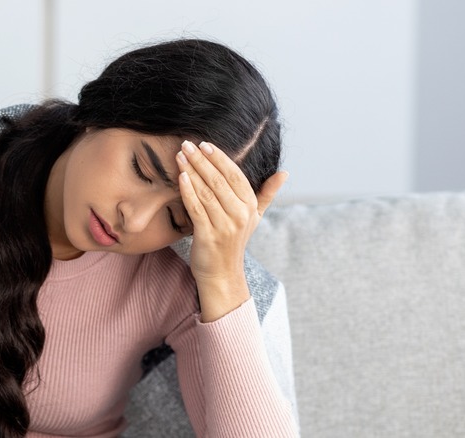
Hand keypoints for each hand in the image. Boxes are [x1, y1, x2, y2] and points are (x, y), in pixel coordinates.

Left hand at [176, 140, 287, 320]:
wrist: (222, 273)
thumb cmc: (234, 241)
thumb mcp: (254, 217)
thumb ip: (267, 193)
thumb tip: (285, 173)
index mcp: (250, 206)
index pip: (235, 175)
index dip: (220, 158)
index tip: (205, 144)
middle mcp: (240, 214)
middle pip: (218, 180)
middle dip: (201, 160)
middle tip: (187, 144)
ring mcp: (225, 225)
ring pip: (206, 191)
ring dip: (191, 170)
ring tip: (180, 155)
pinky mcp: (208, 235)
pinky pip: (196, 207)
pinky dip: (188, 190)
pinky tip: (180, 176)